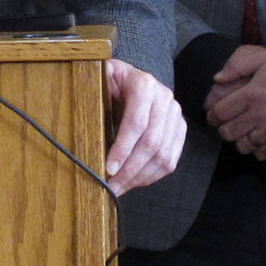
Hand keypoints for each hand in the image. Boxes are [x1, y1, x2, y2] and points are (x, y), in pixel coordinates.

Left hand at [102, 60, 185, 193]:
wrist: (133, 78)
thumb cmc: (112, 82)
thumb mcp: (101, 80)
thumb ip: (95, 93)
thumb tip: (85, 115)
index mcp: (144, 84)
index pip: (136, 123)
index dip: (122, 149)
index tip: (108, 169)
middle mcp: (165, 99)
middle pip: (151, 143)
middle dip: (130, 169)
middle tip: (112, 186)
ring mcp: (175, 115)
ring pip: (163, 155)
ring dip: (140, 177)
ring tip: (120, 187)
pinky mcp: (180, 130)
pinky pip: (171, 160)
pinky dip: (152, 175)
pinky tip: (135, 181)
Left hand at [203, 44, 265, 160]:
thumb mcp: (264, 58)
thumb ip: (237, 64)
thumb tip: (218, 78)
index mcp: (252, 94)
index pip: (220, 113)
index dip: (212, 116)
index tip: (213, 116)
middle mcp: (260, 115)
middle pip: (228, 133)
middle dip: (223, 129)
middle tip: (227, 124)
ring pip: (242, 146)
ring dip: (239, 140)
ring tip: (243, 131)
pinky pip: (260, 153)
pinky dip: (256, 149)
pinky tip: (258, 138)